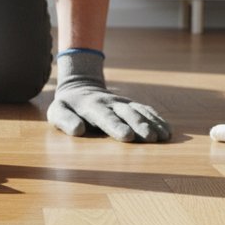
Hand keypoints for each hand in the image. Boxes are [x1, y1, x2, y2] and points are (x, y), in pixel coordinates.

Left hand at [47, 49, 171, 142]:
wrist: (80, 86)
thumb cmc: (67, 106)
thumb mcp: (56, 111)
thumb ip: (65, 120)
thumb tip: (78, 130)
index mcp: (91, 106)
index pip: (105, 117)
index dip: (116, 126)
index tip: (127, 136)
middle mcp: (110, 103)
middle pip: (127, 114)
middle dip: (140, 125)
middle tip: (151, 139)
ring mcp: (123, 103)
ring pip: (140, 112)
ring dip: (153, 123)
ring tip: (165, 137)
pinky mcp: (131, 105)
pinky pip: (147, 111)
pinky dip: (157, 119)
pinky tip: (168, 131)